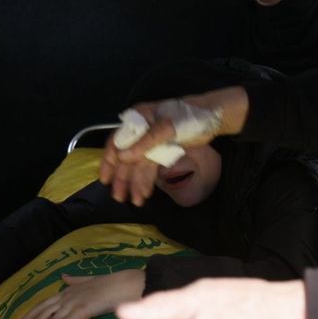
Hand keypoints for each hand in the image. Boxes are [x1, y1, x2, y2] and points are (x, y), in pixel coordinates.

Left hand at [9, 270, 145, 318]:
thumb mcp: (92, 280)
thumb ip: (76, 280)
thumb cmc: (115, 283)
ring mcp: (73, 303)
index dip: (29, 316)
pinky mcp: (82, 311)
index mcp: (68, 290)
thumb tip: (63, 277)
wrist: (130, 283)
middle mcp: (67, 297)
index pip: (43, 305)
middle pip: (40, 317)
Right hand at [100, 87, 249, 204]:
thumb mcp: (167, 127)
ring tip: (135, 201)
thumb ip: (145, 142)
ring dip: (135, 182)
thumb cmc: (188, 117)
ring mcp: (151, 141)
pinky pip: (150, 167)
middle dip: (123, 178)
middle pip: (127, 156)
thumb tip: (122, 158)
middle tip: (118, 197)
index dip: (110, 161)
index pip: (117, 141)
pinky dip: (147, 179)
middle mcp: (140, 130)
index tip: (105, 179)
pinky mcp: (162, 149)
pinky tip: (145, 193)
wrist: (212, 117)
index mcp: (137, 119)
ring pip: (139, 164)